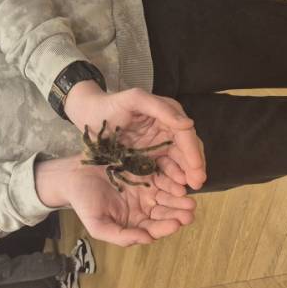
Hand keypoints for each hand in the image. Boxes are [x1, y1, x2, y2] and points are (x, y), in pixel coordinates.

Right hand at [35, 156, 197, 246]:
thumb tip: (147, 239)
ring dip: (178, 198)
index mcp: (134, 222)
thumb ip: (120, 236)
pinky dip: (171, 179)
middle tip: (189, 211)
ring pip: (167, 195)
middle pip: (165, 212)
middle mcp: (144, 206)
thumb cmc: (83, 202)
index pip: (154, 228)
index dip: (166, 227)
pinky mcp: (146, 170)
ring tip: (187, 197)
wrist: (73, 175)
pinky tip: (178, 180)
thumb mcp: (98, 225)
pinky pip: (162, 175)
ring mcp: (146, 188)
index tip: (176, 224)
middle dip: (178, 213)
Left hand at [64, 81, 206, 191]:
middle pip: (186, 148)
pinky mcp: (148, 157)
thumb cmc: (110, 104)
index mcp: (167, 114)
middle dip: (194, 166)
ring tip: (189, 188)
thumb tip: (188, 123)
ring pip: (178, 160)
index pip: (185, 134)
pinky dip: (172, 178)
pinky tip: (176, 188)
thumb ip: (160, 108)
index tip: (197, 168)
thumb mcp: (134, 99)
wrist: (88, 116)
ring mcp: (158, 144)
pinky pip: (164, 168)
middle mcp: (167, 129)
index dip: (192, 151)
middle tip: (198, 183)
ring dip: (186, 174)